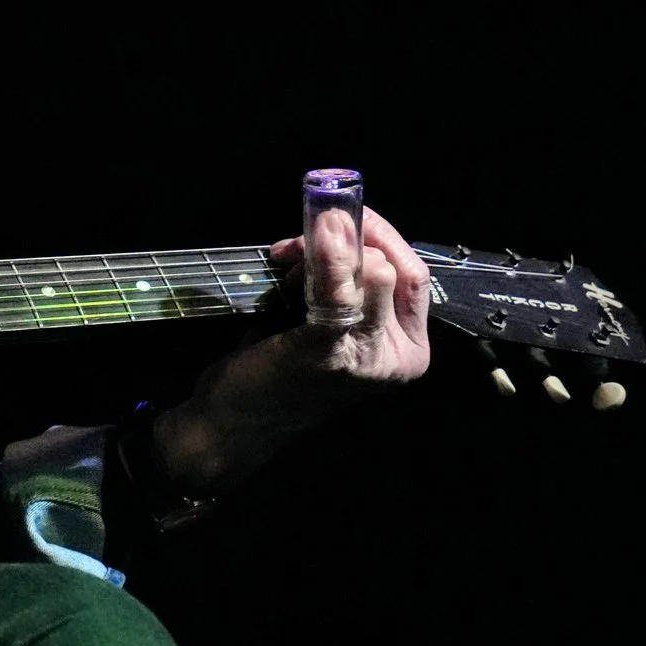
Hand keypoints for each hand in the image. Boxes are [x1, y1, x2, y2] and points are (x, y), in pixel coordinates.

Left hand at [152, 207, 430, 493]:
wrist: (233, 426)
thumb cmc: (275, 370)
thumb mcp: (318, 319)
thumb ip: (338, 279)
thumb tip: (334, 219)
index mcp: (407, 348)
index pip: (412, 272)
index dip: (375, 235)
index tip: (331, 219)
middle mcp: (397, 357)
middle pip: (394, 266)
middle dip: (346, 236)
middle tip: (296, 242)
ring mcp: (368, 360)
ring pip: (372, 273)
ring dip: (321, 252)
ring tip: (285, 263)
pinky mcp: (329, 356)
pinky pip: (338, 294)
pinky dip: (324, 262)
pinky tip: (301, 246)